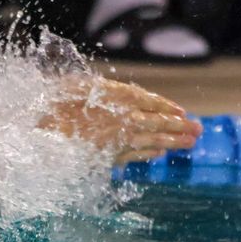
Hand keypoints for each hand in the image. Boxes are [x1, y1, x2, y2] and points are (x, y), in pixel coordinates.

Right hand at [41, 76, 201, 163]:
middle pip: (158, 122)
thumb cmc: (57, 101)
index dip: (166, 107)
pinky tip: (160, 153)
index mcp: (119, 97)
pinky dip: (149, 153)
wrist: (41, 128)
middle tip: (199, 129)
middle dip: (180, 127)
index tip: (182, 112)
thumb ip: (106, 91)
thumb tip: (127, 97)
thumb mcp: (80, 85)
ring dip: (173, 142)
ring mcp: (119, 139)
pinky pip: (135, 155)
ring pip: (152, 140)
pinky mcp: (110, 156)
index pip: (150, 102)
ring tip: (190, 143)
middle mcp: (124, 118)